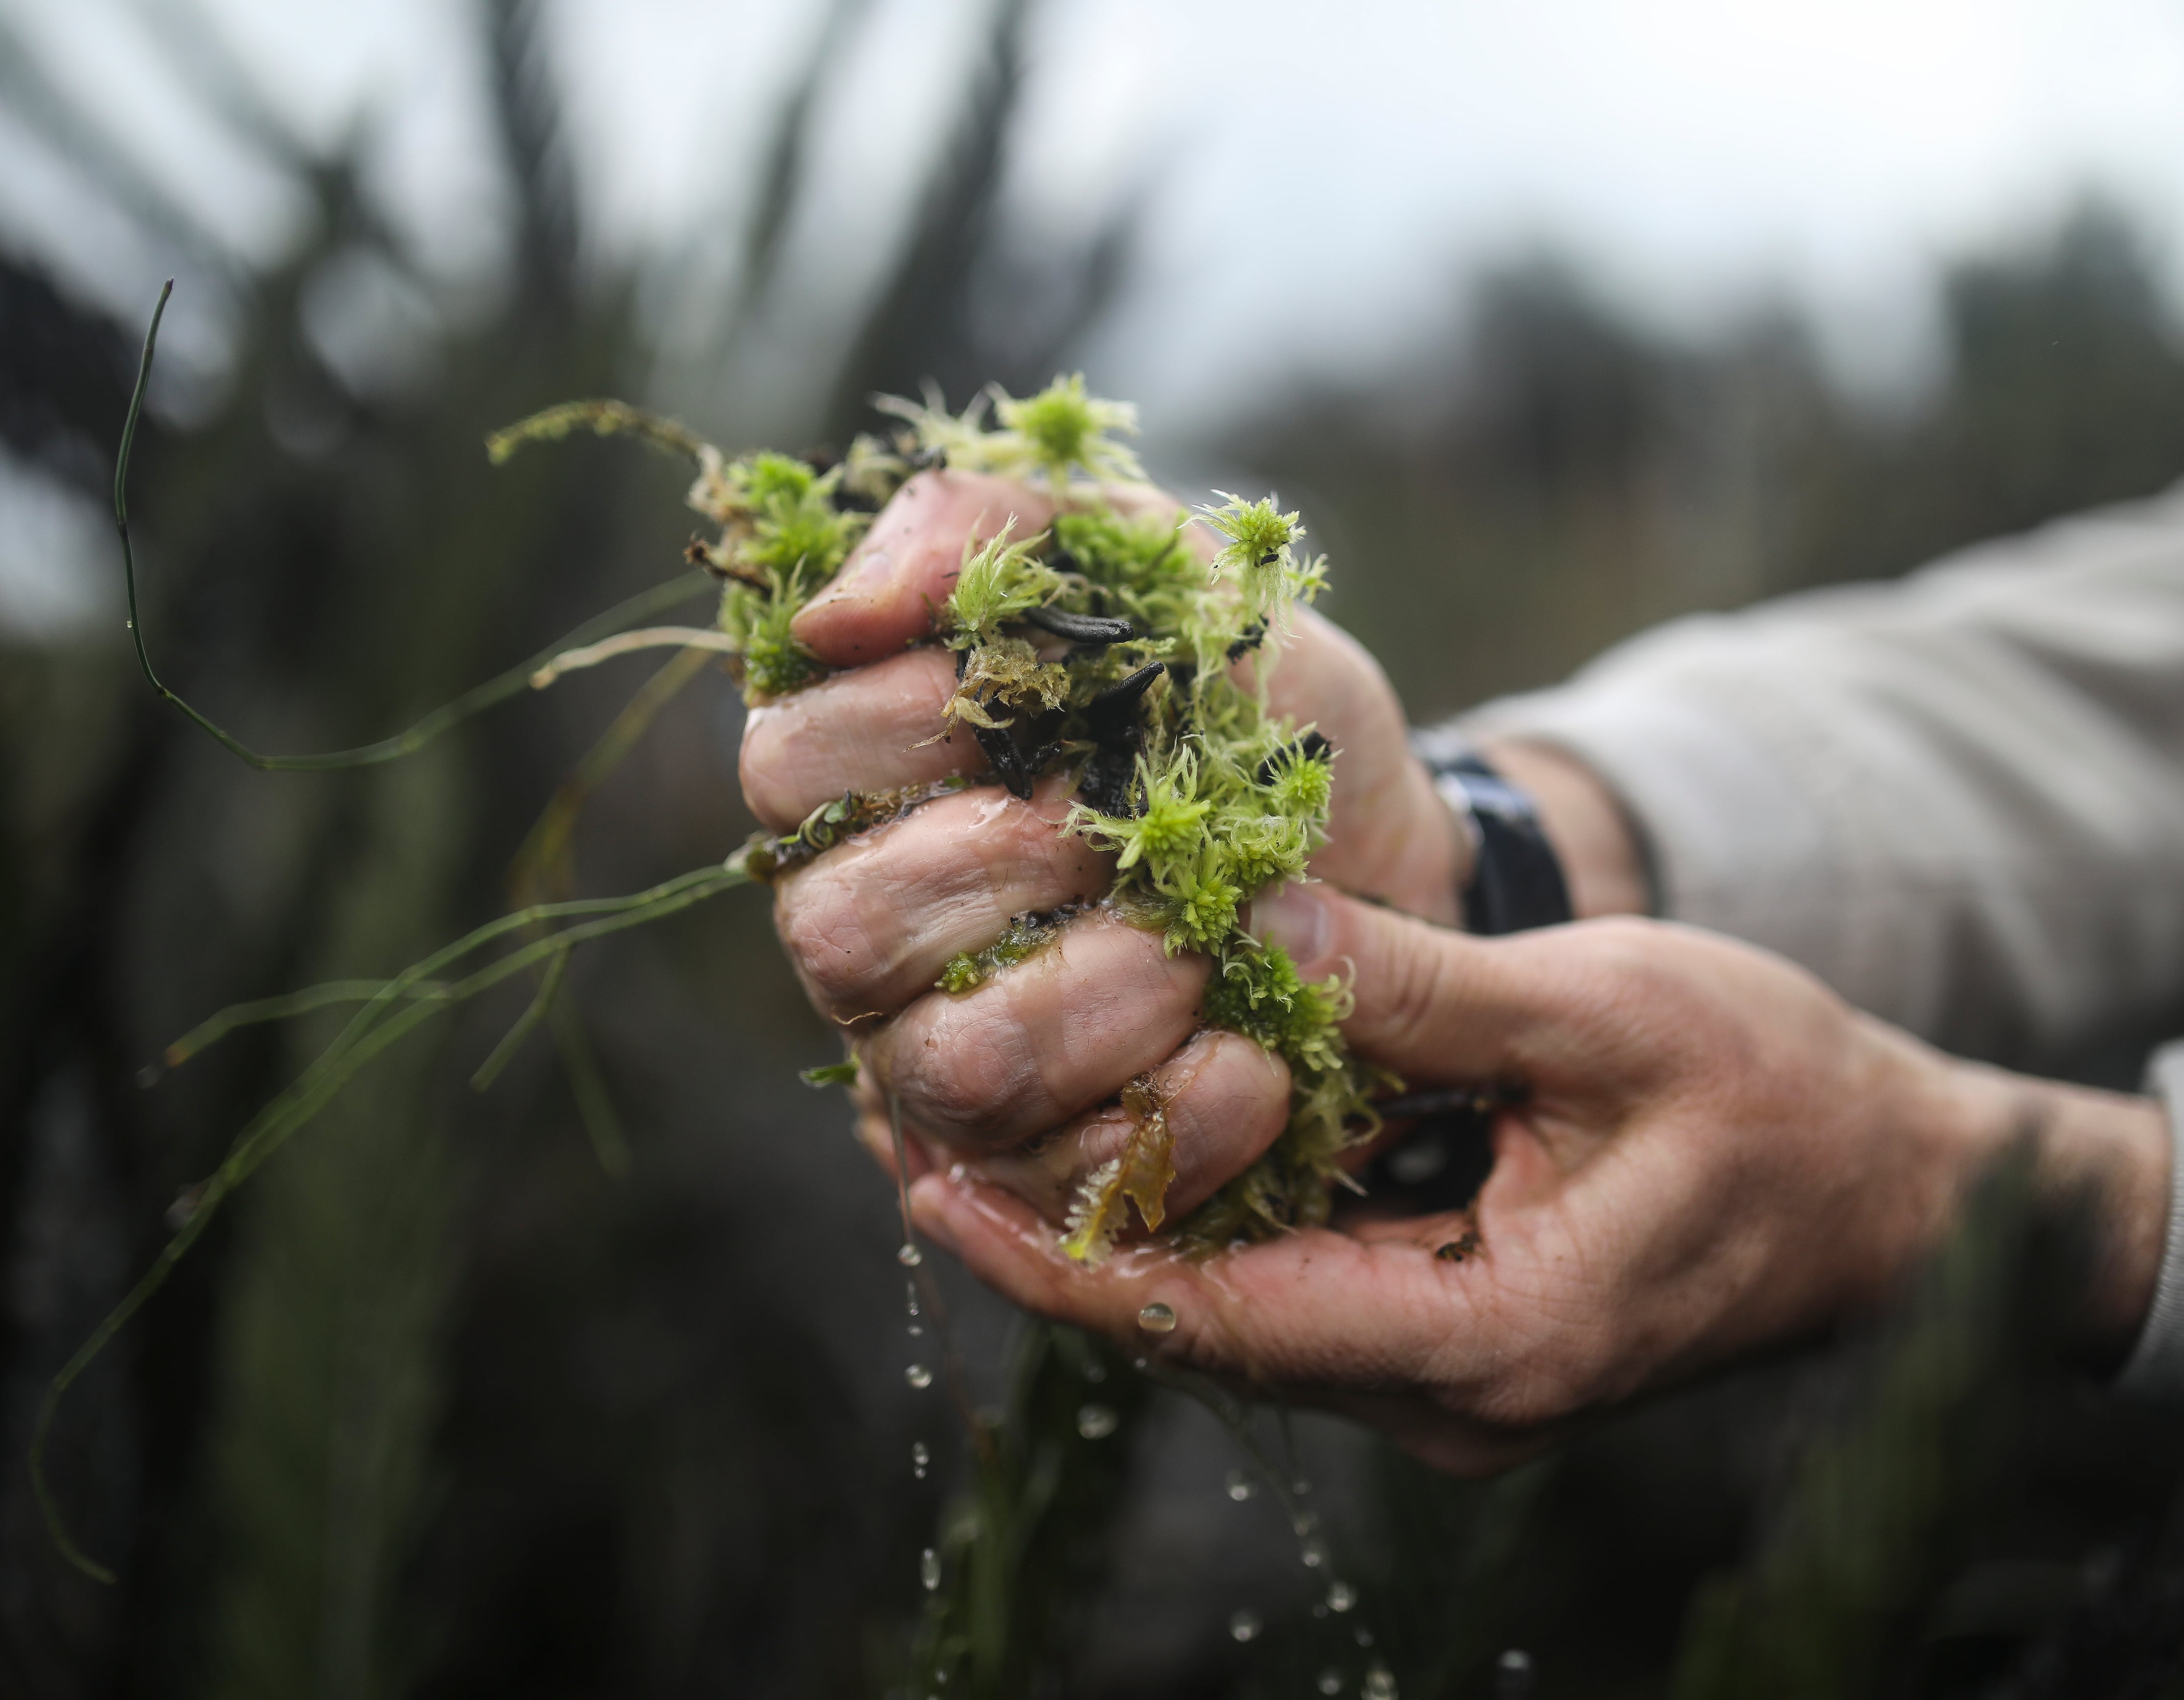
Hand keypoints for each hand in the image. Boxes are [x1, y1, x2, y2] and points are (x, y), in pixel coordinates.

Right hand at [740, 468, 1623, 1203]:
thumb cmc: (1255, 710)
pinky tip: (1253, 1057)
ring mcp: (946, 1066)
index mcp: (870, 780)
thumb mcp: (1162, 571)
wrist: (1394, 857)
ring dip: (1100, 1003)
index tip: (1053, 710)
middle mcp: (876, 932)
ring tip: (1202, 954)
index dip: (911, 733)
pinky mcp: (1047, 1173)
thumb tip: (836, 612)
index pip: (788, 765)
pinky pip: (1059, 1186)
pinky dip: (1177, 1116)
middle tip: (1124, 832)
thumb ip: (996, 532)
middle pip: (840, 938)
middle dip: (1012, 875)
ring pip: (948, 1074)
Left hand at [905, 884, 2171, 1472]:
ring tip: (971, 1119)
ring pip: (1237, 1310)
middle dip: (1051, 1233)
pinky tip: (1123, 1129)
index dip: (1056, 1253)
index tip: (922, 1182)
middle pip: (1201, 1326)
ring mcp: (1450, 1379)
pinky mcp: (1452, 1335)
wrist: (1904, 1195)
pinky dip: (1203, 1213)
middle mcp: (1450, 1397)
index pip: (1217, 1320)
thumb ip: (1418, 986)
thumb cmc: (1787, 1093)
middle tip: (901, 1123)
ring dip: (1116, 1219)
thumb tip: (1236, 917)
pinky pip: (1294, 1287)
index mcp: (1489, 1342)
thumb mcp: (1606, 1009)